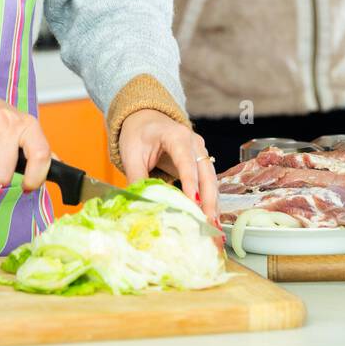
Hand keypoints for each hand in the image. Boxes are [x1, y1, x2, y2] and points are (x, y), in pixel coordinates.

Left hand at [118, 108, 219, 228]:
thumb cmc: (138, 134)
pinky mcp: (200, 162)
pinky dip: (210, 200)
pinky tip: (210, 217)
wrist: (145, 119)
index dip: (191, 184)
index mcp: (177, 136)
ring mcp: (201, 152)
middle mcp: (194, 143)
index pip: (187, 162)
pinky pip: (208, 182)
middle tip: (208, 222)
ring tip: (213, 226)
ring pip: (211, 180)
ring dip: (213, 203)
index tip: (193, 204)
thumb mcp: (132, 154)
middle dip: (208, 199)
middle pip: (206, 173)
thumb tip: (142, 204)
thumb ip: (137, 178)